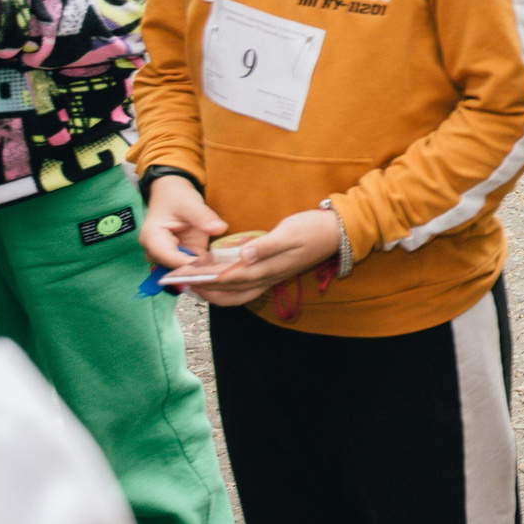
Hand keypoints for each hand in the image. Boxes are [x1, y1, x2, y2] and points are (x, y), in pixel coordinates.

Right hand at [141, 172, 226, 272]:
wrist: (173, 194)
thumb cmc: (176, 197)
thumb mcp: (189, 203)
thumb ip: (203, 216)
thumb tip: (220, 228)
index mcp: (152, 238)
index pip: (169, 258)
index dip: (188, 264)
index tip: (209, 267)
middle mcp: (158, 251)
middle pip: (176, 268)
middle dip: (197, 270)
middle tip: (221, 271)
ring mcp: (171, 254)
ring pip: (186, 270)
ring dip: (203, 270)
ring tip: (223, 269)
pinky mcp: (185, 255)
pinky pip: (195, 265)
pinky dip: (207, 266)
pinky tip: (222, 266)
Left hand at [189, 207, 343, 306]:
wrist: (338, 233)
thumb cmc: (313, 228)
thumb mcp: (289, 232)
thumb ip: (265, 245)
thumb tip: (242, 256)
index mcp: (269, 268)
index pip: (232, 279)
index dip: (209, 280)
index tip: (189, 277)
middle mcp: (269, 278)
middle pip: (232, 292)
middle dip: (207, 290)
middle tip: (185, 284)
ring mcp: (272, 278)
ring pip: (239, 295)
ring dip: (217, 294)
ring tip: (198, 285)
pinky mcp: (274, 273)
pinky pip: (247, 288)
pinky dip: (230, 289)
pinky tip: (221, 279)